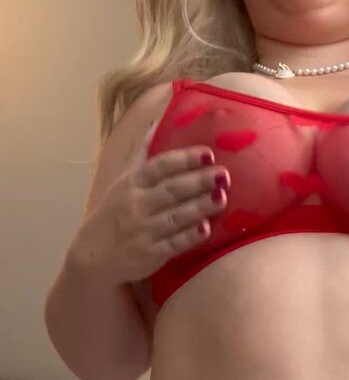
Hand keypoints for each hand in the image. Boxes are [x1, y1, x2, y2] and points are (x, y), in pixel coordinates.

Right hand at [72, 124, 230, 285]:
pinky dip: (189, 237)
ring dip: (200, 207)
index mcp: (131, 184)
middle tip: (224, 175)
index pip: (160, 166)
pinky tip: (206, 230)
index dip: (184, 159)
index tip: (208, 154)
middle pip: (171, 190)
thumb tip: (156, 123)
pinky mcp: (150, 255)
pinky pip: (173, 244)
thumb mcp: (122, 182)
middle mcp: (137, 205)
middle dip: (198, 182)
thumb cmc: (114, 214)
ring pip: (175, 216)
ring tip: (222, 198)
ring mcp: (143, 231)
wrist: (94, 256)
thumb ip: (142, 156)